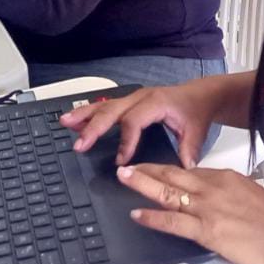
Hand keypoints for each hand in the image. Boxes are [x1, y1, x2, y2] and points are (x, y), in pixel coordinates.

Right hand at [60, 83, 214, 167]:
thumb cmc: (195, 111)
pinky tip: (74, 119)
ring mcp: (133, 98)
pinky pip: (106, 106)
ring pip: (104, 105)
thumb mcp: (196, 130)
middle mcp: (141, 97)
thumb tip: (184, 169)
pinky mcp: (129, 101)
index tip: (120, 162)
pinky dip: (89, 112)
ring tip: (64, 122)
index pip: (135, 121)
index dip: (126, 141)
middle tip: (79, 145)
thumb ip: (188, 150)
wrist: (199, 94)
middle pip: (112, 111)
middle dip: (94, 128)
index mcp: (156, 103)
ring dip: (84, 115)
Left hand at [117, 163, 263, 263]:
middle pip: (172, 175)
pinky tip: (137, 214)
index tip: (154, 170)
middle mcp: (212, 187)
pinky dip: (152, 217)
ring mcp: (207, 208)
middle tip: (127, 166)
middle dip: (147, 170)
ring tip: (124, 178)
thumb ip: (231, 191)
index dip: (168, 171)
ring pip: (167, 192)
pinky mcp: (205, 230)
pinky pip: (172, 221)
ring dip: (142, 185)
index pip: (190, 171)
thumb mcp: (252, 193)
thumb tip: (219, 195)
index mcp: (225, 177)